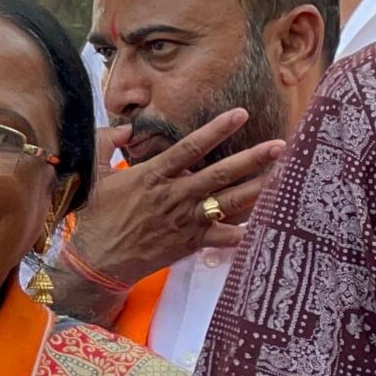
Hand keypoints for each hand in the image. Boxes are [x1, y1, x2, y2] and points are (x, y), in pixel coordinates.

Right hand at [66, 111, 284, 285]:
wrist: (98, 261)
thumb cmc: (96, 217)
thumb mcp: (92, 174)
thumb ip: (106, 143)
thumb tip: (126, 128)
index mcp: (152, 176)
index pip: (190, 148)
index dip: (217, 130)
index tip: (241, 114)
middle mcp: (173, 196)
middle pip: (220, 174)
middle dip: (252, 159)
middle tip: (280, 146)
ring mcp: (184, 221)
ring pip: (228, 202)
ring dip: (257, 188)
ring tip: (283, 176)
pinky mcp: (189, 242)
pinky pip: (223, 236)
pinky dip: (244, 232)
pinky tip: (266, 223)